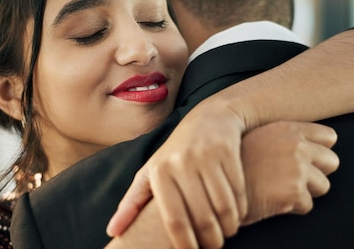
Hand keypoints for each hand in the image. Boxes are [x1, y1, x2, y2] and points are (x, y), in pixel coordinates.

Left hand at [107, 100, 247, 248]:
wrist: (209, 118)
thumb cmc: (175, 153)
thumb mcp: (150, 172)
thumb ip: (131, 202)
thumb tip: (113, 231)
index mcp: (159, 172)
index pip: (174, 218)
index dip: (185, 243)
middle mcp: (180, 162)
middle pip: (201, 216)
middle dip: (211, 239)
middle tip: (214, 247)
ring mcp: (205, 155)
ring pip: (223, 206)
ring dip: (229, 227)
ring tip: (227, 233)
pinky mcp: (226, 150)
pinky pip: (238, 190)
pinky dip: (241, 208)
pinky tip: (237, 214)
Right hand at [240, 121, 338, 224]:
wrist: (217, 186)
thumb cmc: (236, 165)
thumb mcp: (259, 138)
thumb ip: (285, 138)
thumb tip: (315, 144)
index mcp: (288, 129)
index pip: (328, 137)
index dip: (320, 151)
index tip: (309, 159)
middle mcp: (296, 145)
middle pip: (332, 162)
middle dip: (317, 173)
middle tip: (293, 178)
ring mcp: (296, 168)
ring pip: (323, 186)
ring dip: (305, 192)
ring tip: (280, 189)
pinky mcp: (294, 192)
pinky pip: (307, 205)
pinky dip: (293, 208)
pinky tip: (273, 199)